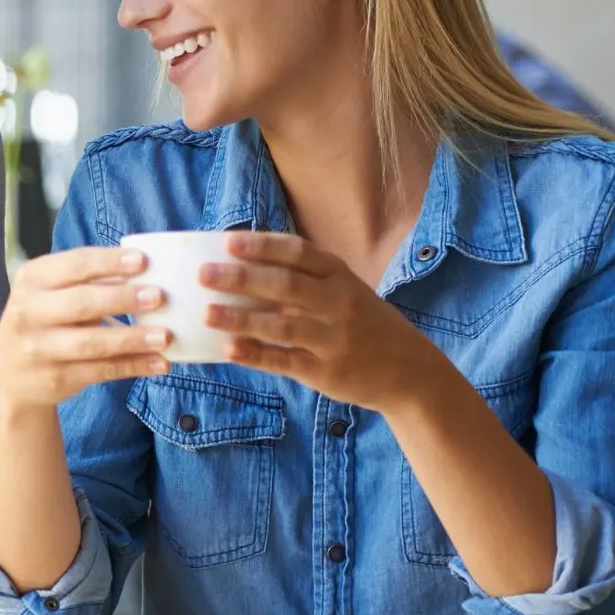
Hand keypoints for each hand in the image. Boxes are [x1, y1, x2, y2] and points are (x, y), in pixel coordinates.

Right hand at [0, 246, 171, 411]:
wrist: (11, 374)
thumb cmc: (44, 320)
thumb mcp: (52, 292)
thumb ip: (90, 281)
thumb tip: (145, 270)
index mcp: (32, 279)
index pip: (73, 265)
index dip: (109, 262)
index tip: (143, 260)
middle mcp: (29, 312)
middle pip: (81, 303)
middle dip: (122, 299)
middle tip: (159, 296)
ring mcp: (39, 349)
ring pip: (92, 343)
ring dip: (132, 339)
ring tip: (166, 336)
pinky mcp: (55, 378)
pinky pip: (100, 371)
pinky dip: (133, 366)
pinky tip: (159, 363)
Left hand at [200, 232, 450, 411]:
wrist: (411, 372)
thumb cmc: (364, 325)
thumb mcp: (346, 292)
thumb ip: (304, 281)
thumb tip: (241, 268)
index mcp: (341, 276)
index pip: (299, 253)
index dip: (262, 247)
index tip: (227, 242)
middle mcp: (340, 304)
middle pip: (286, 285)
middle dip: (242, 277)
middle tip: (204, 274)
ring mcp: (335, 339)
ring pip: (283, 325)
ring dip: (241, 318)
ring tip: (207, 313)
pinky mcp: (328, 372)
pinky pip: (286, 361)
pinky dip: (256, 355)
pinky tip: (229, 349)